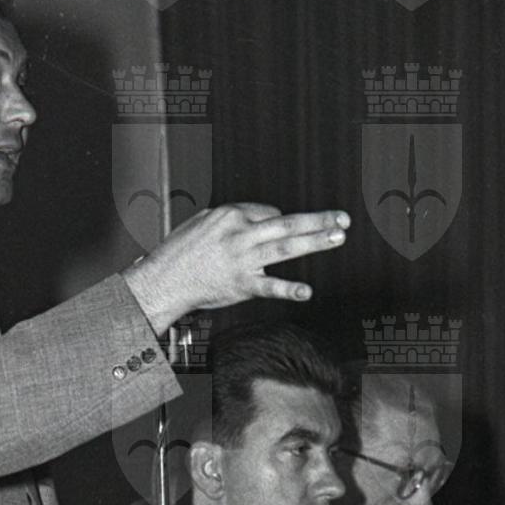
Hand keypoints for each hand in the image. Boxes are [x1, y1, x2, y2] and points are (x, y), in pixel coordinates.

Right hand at [123, 204, 348, 329]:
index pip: (270, 212)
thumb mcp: (201, 222)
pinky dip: (290, 289)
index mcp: (231, 215)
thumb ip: (230, 218)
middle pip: (288, 223)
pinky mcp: (241, 284)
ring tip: (337, 238)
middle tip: (342, 219)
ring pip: (287, 247)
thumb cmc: (178, 253)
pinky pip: (270, 286)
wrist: (163, 280)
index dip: (282, 221)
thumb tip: (255, 216)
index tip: (292, 228)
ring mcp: (243, 260)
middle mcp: (241, 234)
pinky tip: (307, 291)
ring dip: (316, 241)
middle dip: (318, 220)